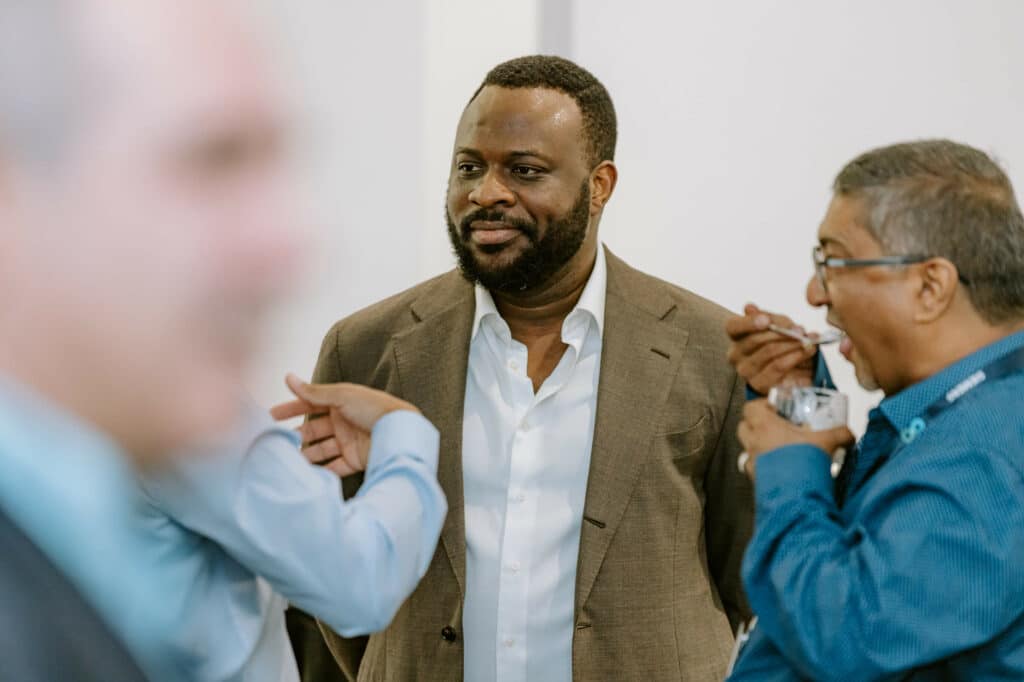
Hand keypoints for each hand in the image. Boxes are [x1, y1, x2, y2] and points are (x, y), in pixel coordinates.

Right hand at [269, 373, 418, 476]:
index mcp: (341, 402)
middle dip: (296, 436)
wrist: (400, 432)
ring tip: (287, 461)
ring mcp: (349, 442)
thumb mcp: (342, 396)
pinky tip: (306, 474)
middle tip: (276, 443)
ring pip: (321, 450)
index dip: (291, 409)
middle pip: (313, 430)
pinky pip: (334, 467)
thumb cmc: (375, 408)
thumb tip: (288, 378)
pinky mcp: (355, 460)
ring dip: (305, 455)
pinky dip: (321, 471)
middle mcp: (343, 422)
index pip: (310, 405)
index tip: (270, 416)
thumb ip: (313, 391)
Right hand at [725, 303, 817, 394]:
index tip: (766, 320)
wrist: (792, 371)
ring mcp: (745, 371)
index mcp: (736, 336)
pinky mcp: (758, 385)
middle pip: (756, 339)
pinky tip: (807, 352)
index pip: (734, 326)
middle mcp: (735, 354)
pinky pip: (778, 367)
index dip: (749, 322)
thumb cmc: (781, 344)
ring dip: (792, 345)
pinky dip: (795, 357)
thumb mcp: (777, 326)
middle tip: (800, 330)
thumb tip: (749, 307)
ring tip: (809, 341)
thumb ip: (767, 317)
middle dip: (781, 332)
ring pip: (769, 352)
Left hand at [737, 399, 853, 476]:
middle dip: (756, 425)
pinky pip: (753, 469)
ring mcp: (751, 462)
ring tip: (777, 450)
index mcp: (765, 427)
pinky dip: (762, 467)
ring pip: (746, 449)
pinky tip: (778, 470)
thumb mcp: (828, 441)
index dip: (761, 406)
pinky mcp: (754, 480)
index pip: (750, 408)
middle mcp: (753, 443)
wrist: (798, 494)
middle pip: (743, 427)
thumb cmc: (806, 461)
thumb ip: (840, 434)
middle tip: (774, 427)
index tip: (775, 409)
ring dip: (758, 447)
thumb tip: (849, 434)